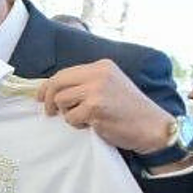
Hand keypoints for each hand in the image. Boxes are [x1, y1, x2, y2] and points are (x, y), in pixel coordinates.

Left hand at [35, 60, 172, 153]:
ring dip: (67, 114)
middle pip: (57, 83)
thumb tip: (51, 90)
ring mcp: (96, 90)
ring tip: (85, 118)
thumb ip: (85, 84)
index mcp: (101, 66)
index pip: (64, 73)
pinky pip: (70, 117)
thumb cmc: (128, 110)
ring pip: (61, 101)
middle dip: (48, 99)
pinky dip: (76, 124)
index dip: (48, 86)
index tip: (40, 97)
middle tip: (50, 112)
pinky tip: (92, 124)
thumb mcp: (109, 86)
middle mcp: (98, 74)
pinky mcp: (95, 107)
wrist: (152, 126)